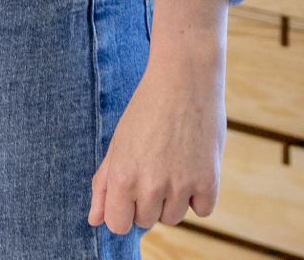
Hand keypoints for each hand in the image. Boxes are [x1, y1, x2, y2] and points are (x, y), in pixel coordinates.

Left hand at [90, 0, 228, 234]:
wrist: (184, 78)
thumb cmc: (147, 108)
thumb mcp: (118, 143)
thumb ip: (104, 184)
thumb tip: (95, 219)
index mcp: (122, 177)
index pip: (119, 225)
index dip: (124, 211)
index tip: (131, 195)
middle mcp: (150, 185)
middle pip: (147, 221)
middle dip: (148, 201)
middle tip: (155, 168)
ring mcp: (181, 185)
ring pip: (174, 217)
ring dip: (174, 198)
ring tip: (174, 164)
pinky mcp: (209, 180)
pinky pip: (202, 209)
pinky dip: (199, 195)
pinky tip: (193, 168)